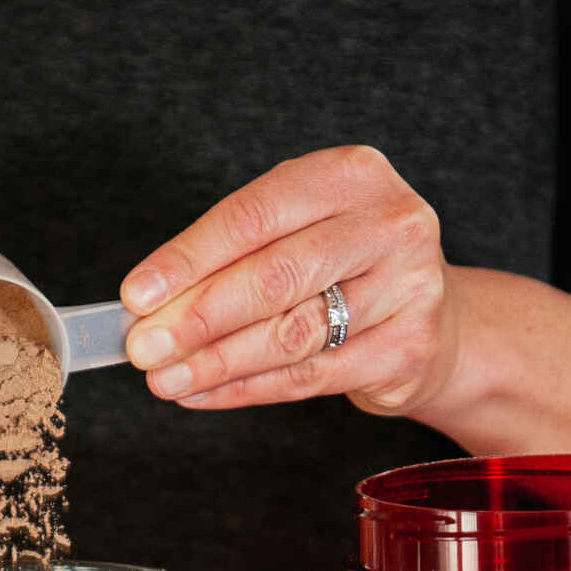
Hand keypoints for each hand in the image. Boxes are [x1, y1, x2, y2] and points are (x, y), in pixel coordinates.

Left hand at [120, 146, 457, 416]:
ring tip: (166, 378)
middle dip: (199, 317)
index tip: (138, 295)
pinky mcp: (408, 350)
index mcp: (352, 175)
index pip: (255, 215)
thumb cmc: (346, 266)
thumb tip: (151, 306)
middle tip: (145, 348)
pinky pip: (310, 377)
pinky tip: (205, 394)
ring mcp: (409, 289)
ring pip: (292, 334)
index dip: (189, 258)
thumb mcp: (296, 233)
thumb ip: (232, 258)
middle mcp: (390, 224)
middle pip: (276, 276)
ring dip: (217, 362)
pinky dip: (248, 389)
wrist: (433, 321)